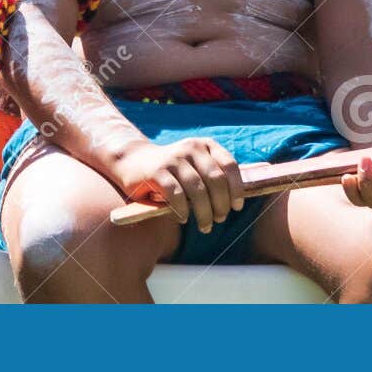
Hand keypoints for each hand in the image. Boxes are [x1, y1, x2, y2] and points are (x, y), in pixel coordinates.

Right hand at [109, 137, 243, 233]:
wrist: (134, 162)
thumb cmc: (172, 172)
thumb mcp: (194, 167)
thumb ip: (213, 177)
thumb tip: (236, 202)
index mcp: (205, 145)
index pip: (229, 165)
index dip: (237, 188)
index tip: (237, 207)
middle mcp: (191, 148)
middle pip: (216, 179)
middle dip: (221, 204)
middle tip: (219, 219)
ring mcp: (174, 159)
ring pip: (197, 190)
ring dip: (204, 212)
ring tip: (205, 226)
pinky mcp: (157, 171)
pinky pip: (176, 195)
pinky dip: (183, 210)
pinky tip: (183, 218)